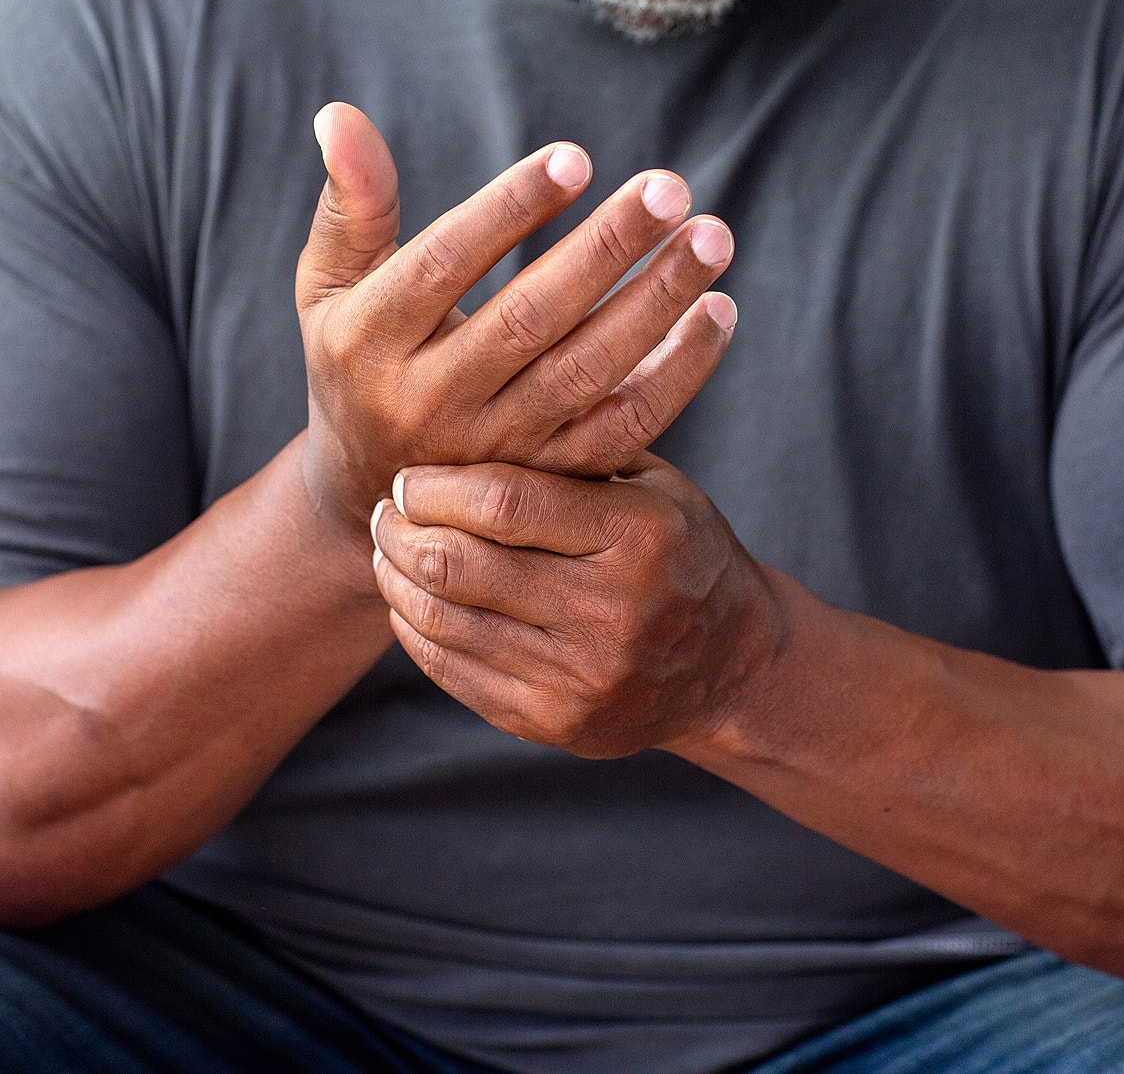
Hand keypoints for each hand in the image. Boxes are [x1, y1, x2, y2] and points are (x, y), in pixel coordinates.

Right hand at [295, 103, 736, 530]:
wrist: (374, 497)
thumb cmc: (358, 360)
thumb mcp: (329, 288)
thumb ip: (351, 205)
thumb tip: (341, 113)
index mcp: (369, 341)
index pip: (444, 265)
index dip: (509, 210)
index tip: (576, 158)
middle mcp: (431, 401)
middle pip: (530, 318)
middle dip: (607, 250)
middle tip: (670, 188)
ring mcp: (496, 450)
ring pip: (588, 372)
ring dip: (657, 303)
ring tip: (712, 239)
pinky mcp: (550, 478)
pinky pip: (625, 426)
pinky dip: (678, 372)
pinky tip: (717, 312)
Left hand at [368, 455, 782, 756]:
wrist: (731, 665)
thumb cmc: (678, 549)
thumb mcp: (654, 485)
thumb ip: (577, 452)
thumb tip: (473, 405)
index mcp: (639, 535)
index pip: (505, 505)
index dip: (437, 488)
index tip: (409, 476)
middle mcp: (614, 611)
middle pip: (461, 565)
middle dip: (402, 532)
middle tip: (386, 511)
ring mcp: (584, 677)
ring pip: (445, 622)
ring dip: (397, 581)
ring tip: (389, 551)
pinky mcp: (557, 723)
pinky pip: (455, 673)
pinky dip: (417, 631)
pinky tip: (411, 600)